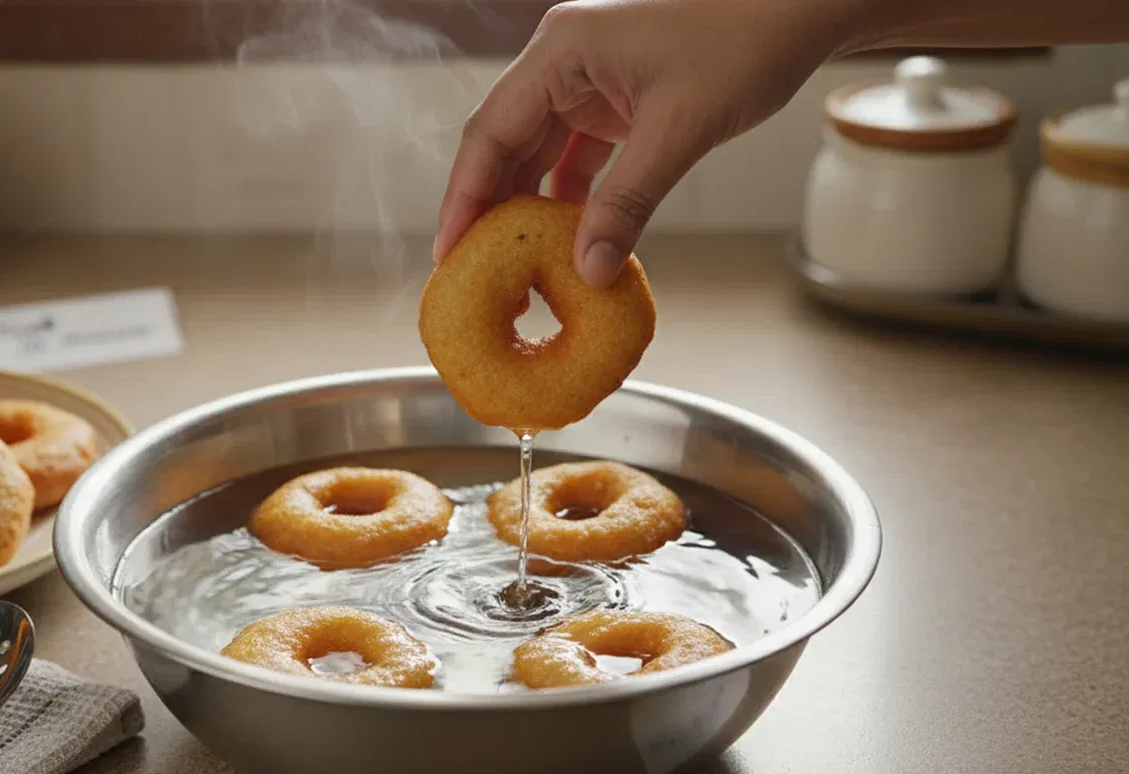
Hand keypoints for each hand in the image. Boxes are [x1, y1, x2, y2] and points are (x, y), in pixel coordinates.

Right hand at [432, 0, 864, 287]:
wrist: (800, 10)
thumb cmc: (745, 41)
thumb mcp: (679, 130)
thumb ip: (627, 203)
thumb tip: (587, 271)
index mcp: (559, 50)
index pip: (489, 131)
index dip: (464, 197)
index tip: (450, 252)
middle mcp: (562, 60)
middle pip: (503, 143)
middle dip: (488, 208)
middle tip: (472, 271)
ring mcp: (587, 78)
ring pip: (535, 151)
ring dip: (528, 205)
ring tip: (514, 264)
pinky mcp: (613, 97)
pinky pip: (573, 154)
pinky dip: (568, 195)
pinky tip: (567, 236)